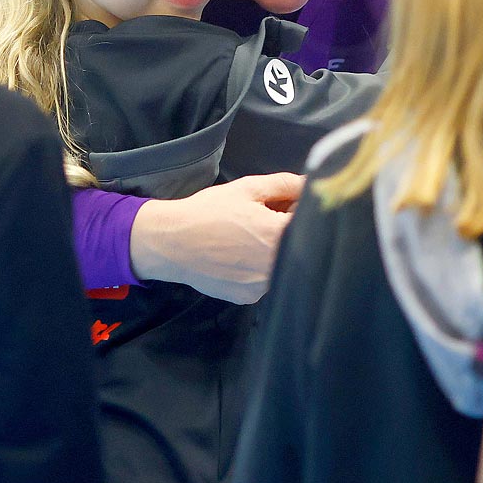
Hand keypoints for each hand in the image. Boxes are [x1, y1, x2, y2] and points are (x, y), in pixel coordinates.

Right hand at [129, 172, 304, 303]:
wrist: (171, 243)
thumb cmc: (209, 213)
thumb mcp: (248, 188)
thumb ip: (286, 184)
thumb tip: (310, 184)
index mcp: (279, 235)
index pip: (311, 223)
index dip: (302, 211)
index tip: (289, 205)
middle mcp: (275, 266)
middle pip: (298, 246)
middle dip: (288, 231)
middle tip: (267, 218)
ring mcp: (262, 286)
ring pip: (282, 264)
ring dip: (275, 250)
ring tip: (249, 237)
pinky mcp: (248, 298)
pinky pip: (264, 279)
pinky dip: (259, 266)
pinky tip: (240, 255)